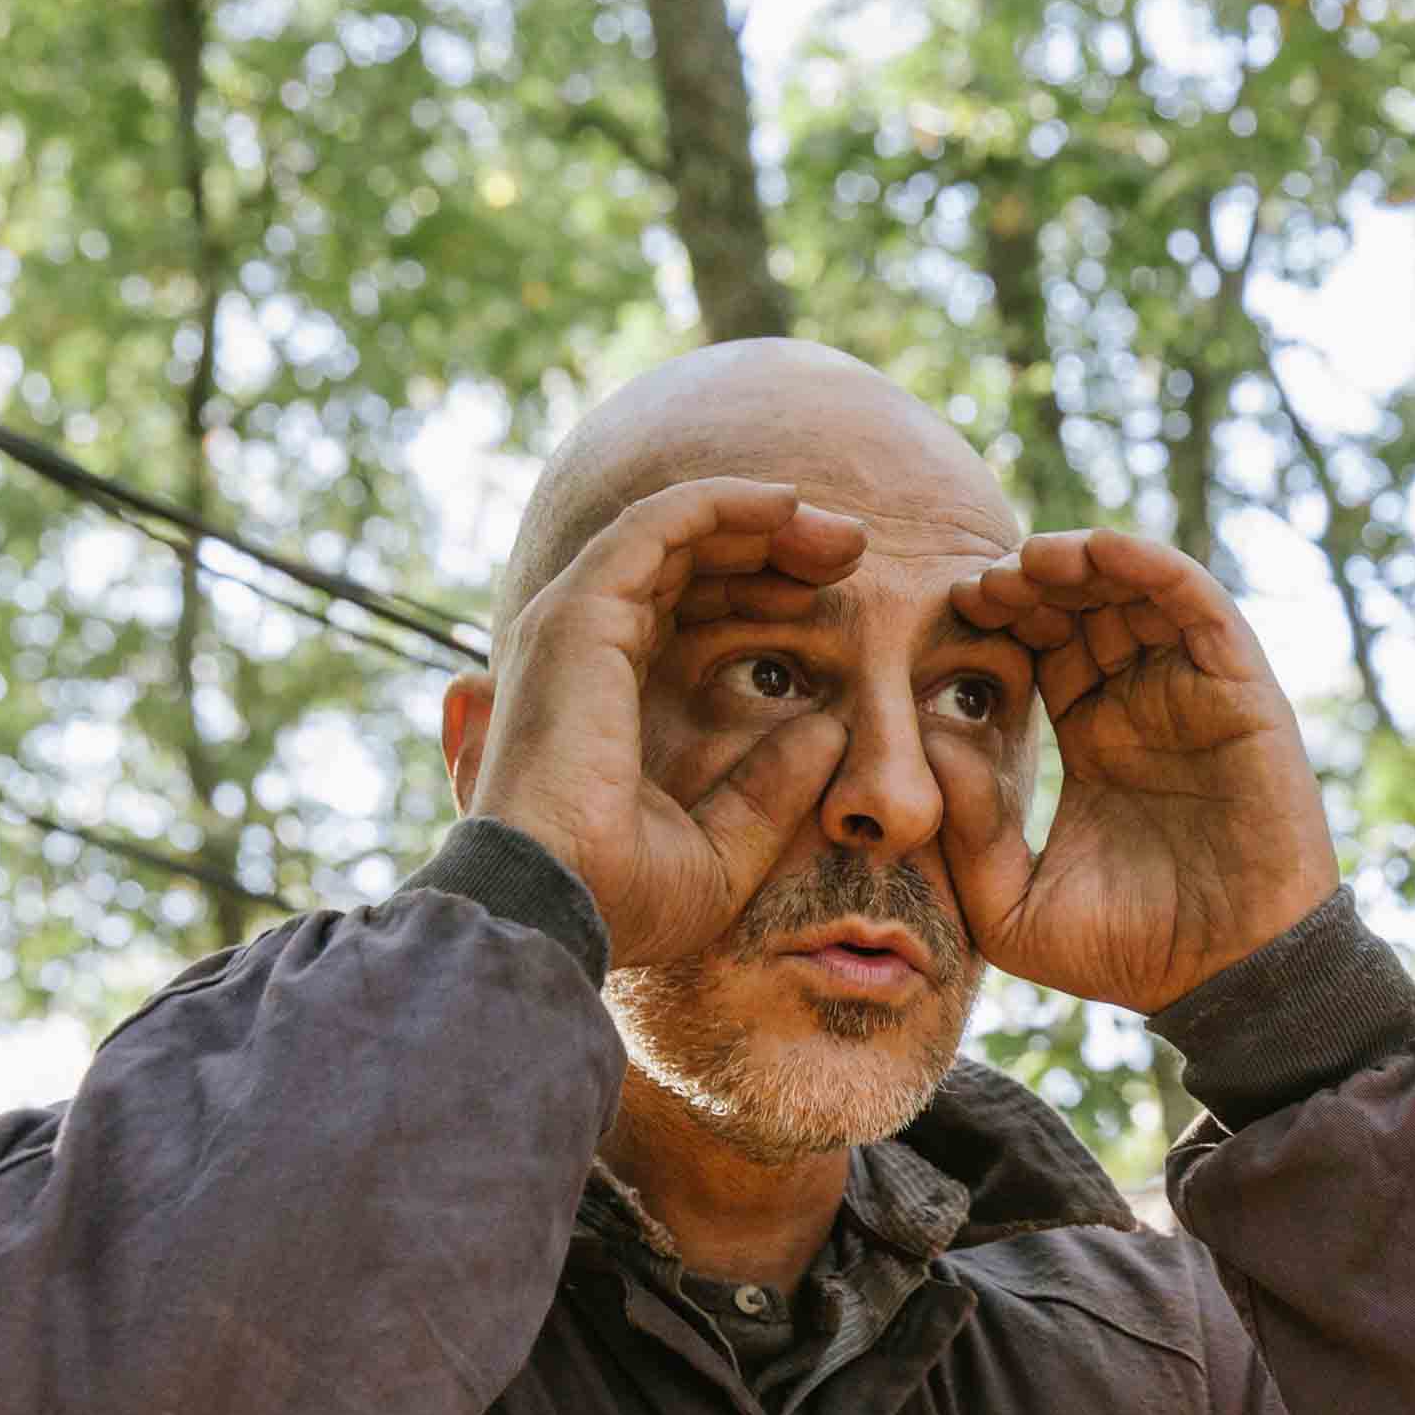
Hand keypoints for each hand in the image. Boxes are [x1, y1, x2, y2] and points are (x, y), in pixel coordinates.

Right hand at [467, 477, 866, 966]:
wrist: (559, 911)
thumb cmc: (622, 898)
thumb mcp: (724, 849)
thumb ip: (770, 790)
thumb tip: (827, 732)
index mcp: (601, 694)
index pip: (679, 607)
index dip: (756, 588)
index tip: (832, 598)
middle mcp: (579, 648)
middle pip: (682, 560)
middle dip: (771, 544)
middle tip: (854, 550)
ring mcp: (573, 625)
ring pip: (674, 532)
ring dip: (761, 519)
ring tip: (843, 535)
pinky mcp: (580, 614)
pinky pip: (657, 525)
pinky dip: (721, 503)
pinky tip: (786, 505)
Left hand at [945, 530, 1338, 1013]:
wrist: (1228, 981)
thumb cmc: (1131, 954)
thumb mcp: (1013, 906)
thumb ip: (969, 833)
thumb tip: (930, 741)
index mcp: (1096, 739)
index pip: (1043, 648)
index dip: (999, 620)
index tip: (947, 611)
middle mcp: (1145, 703)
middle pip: (1084, 606)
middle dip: (1030, 582)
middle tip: (977, 583)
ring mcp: (1194, 691)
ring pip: (1137, 589)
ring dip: (1082, 559)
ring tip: (1026, 559)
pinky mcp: (1240, 690)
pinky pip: (1198, 603)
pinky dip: (1150, 564)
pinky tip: (1097, 550)